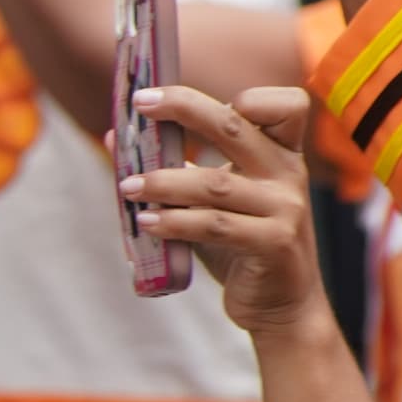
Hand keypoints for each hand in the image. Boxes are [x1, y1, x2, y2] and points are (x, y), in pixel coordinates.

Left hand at [126, 83, 328, 341]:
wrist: (281, 306)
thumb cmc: (240, 245)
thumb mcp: (208, 202)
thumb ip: (175, 168)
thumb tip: (115, 137)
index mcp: (280, 156)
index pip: (286, 107)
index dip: (250, 95)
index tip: (187, 96)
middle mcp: (287, 175)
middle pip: (235, 127)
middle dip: (184, 108)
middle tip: (140, 104)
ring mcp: (285, 209)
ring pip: (214, 184)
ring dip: (162, 182)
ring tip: (127, 187)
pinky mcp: (274, 243)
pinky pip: (215, 225)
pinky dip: (174, 222)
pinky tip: (145, 223)